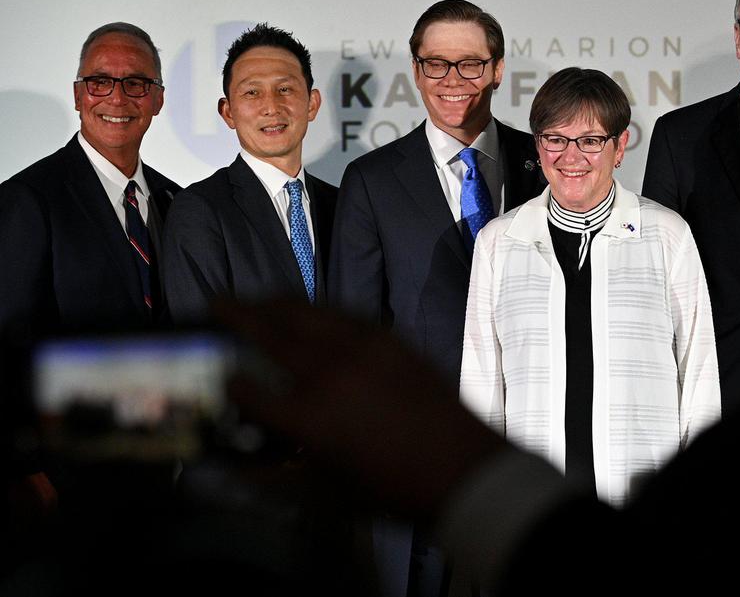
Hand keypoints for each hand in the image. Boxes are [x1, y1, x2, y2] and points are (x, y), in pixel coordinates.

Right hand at [215, 297, 508, 519]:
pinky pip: (346, 314)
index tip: (223, 379)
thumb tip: (240, 469)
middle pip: (271, 331)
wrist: (463, 471)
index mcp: (307, 416)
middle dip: (239, 314)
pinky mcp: (392, 340)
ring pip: (310, 312)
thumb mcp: (327, 494)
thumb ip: (278, 477)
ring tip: (260, 301)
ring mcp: (362, 349)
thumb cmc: (393, 492)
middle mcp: (328, 372)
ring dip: (278, 303)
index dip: (230, 384)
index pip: (248, 390)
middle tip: (218, 303)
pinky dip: (321, 310)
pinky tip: (315, 314)